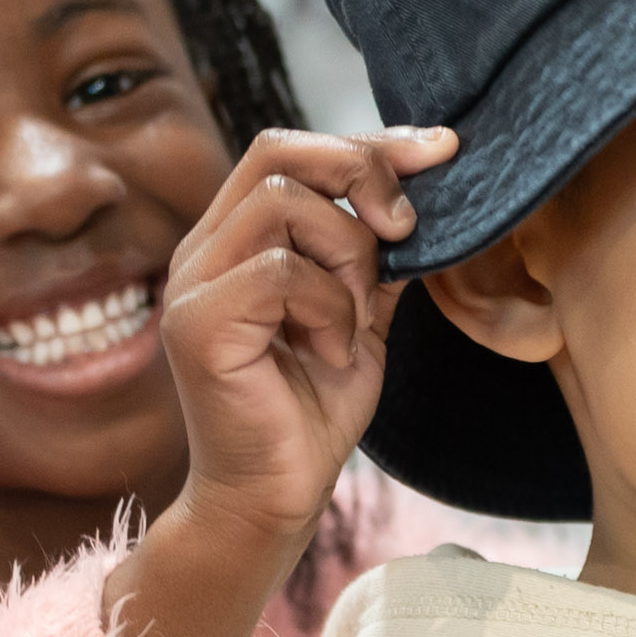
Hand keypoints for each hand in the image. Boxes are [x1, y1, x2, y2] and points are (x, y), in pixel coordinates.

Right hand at [106, 125, 452, 636]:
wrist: (277, 496)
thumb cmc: (312, 412)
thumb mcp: (360, 316)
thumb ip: (373, 257)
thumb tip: (422, 193)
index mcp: (238, 238)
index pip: (292, 149)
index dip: (369, 140)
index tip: (443, 148)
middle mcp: (204, 249)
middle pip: (278, 151)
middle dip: (361, 173)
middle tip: (406, 228)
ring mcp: (192, 284)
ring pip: (282, 205)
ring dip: (345, 255)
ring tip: (352, 317)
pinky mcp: (196, 325)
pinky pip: (278, 273)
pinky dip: (326, 307)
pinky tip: (331, 351)